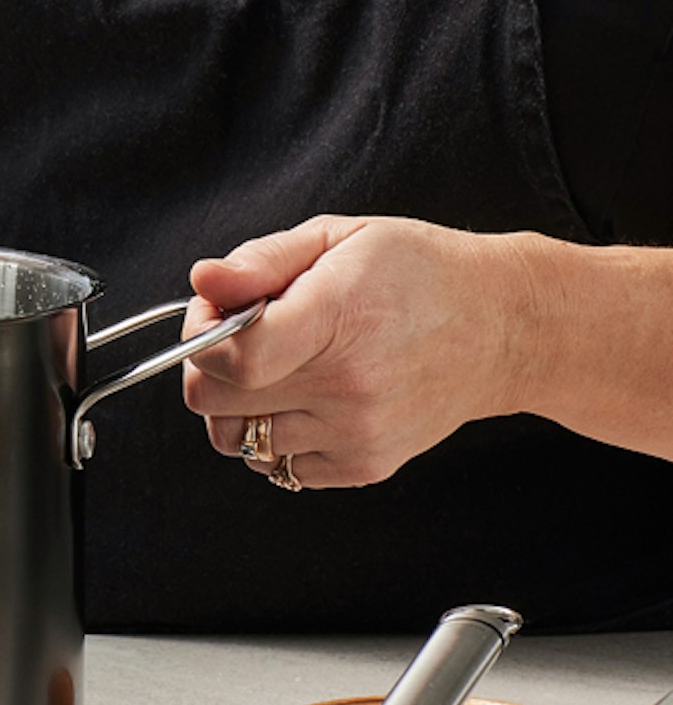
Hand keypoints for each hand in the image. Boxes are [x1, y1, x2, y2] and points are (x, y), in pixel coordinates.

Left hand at [180, 216, 536, 487]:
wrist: (504, 328)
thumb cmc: (419, 274)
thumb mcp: (339, 238)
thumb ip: (260, 262)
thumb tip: (204, 281)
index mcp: (338, 318)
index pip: (231, 360)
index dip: (201, 339)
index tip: (216, 314)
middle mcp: (349, 385)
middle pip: (216, 405)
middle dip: (210, 369)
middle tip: (244, 339)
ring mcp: (358, 432)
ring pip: (239, 441)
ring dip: (241, 407)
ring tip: (282, 368)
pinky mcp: (365, 465)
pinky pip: (278, 467)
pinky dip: (276, 436)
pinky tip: (309, 398)